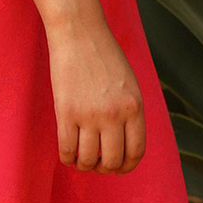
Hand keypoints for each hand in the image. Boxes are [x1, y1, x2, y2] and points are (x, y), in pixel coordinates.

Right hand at [45, 14, 146, 171]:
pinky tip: (68, 154)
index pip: (136, 152)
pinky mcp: (66, 112)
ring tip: (81, 158)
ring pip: (88, 159)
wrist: (79, 33)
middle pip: (112, 161)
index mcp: (135, 108)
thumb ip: (130, 113)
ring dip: (84, 165)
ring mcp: (90, 115)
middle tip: (97, 164)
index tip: (118, 167)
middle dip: (104, 168)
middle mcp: (115, 115)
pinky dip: (67, 158)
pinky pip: (67, 149)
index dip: (126, 166)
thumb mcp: (130, 85)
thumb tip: (123, 144)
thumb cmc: (104, 56)